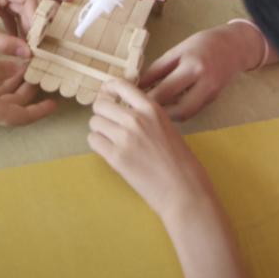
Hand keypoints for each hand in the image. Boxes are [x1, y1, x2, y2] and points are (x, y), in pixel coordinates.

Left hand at [0, 0, 36, 56]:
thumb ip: (4, 43)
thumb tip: (28, 54)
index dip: (37, 18)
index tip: (40, 39)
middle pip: (26, 0)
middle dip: (33, 22)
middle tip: (38, 44)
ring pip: (19, 5)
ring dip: (24, 24)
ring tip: (29, 45)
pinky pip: (9, 8)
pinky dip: (14, 23)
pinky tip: (17, 40)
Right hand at [0, 58, 56, 127]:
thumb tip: (20, 67)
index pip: (22, 115)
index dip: (40, 110)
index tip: (55, 102)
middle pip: (15, 105)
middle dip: (30, 91)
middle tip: (43, 72)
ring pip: (3, 98)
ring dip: (15, 85)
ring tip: (26, 66)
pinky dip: (0, 83)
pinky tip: (3, 68)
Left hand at [89, 80, 213, 218]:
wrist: (185, 192)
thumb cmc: (182, 163)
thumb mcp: (167, 127)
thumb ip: (145, 116)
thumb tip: (122, 110)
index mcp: (151, 109)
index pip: (120, 85)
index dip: (109, 89)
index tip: (107, 95)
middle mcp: (136, 119)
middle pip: (100, 104)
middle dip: (102, 113)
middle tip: (109, 123)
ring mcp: (124, 138)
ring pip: (94, 122)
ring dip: (99, 130)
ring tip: (112, 140)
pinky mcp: (116, 158)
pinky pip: (93, 141)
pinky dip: (98, 145)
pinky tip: (110, 151)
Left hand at [139, 23, 261, 119]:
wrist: (234, 46)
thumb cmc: (202, 44)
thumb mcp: (177, 51)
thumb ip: (158, 69)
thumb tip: (138, 85)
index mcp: (192, 67)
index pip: (165, 89)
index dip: (146, 97)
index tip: (130, 101)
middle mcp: (205, 83)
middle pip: (178, 110)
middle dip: (158, 113)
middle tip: (140, 111)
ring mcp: (211, 94)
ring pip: (186, 114)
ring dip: (167, 115)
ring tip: (151, 111)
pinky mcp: (213, 100)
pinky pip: (192, 111)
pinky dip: (177, 111)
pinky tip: (166, 108)